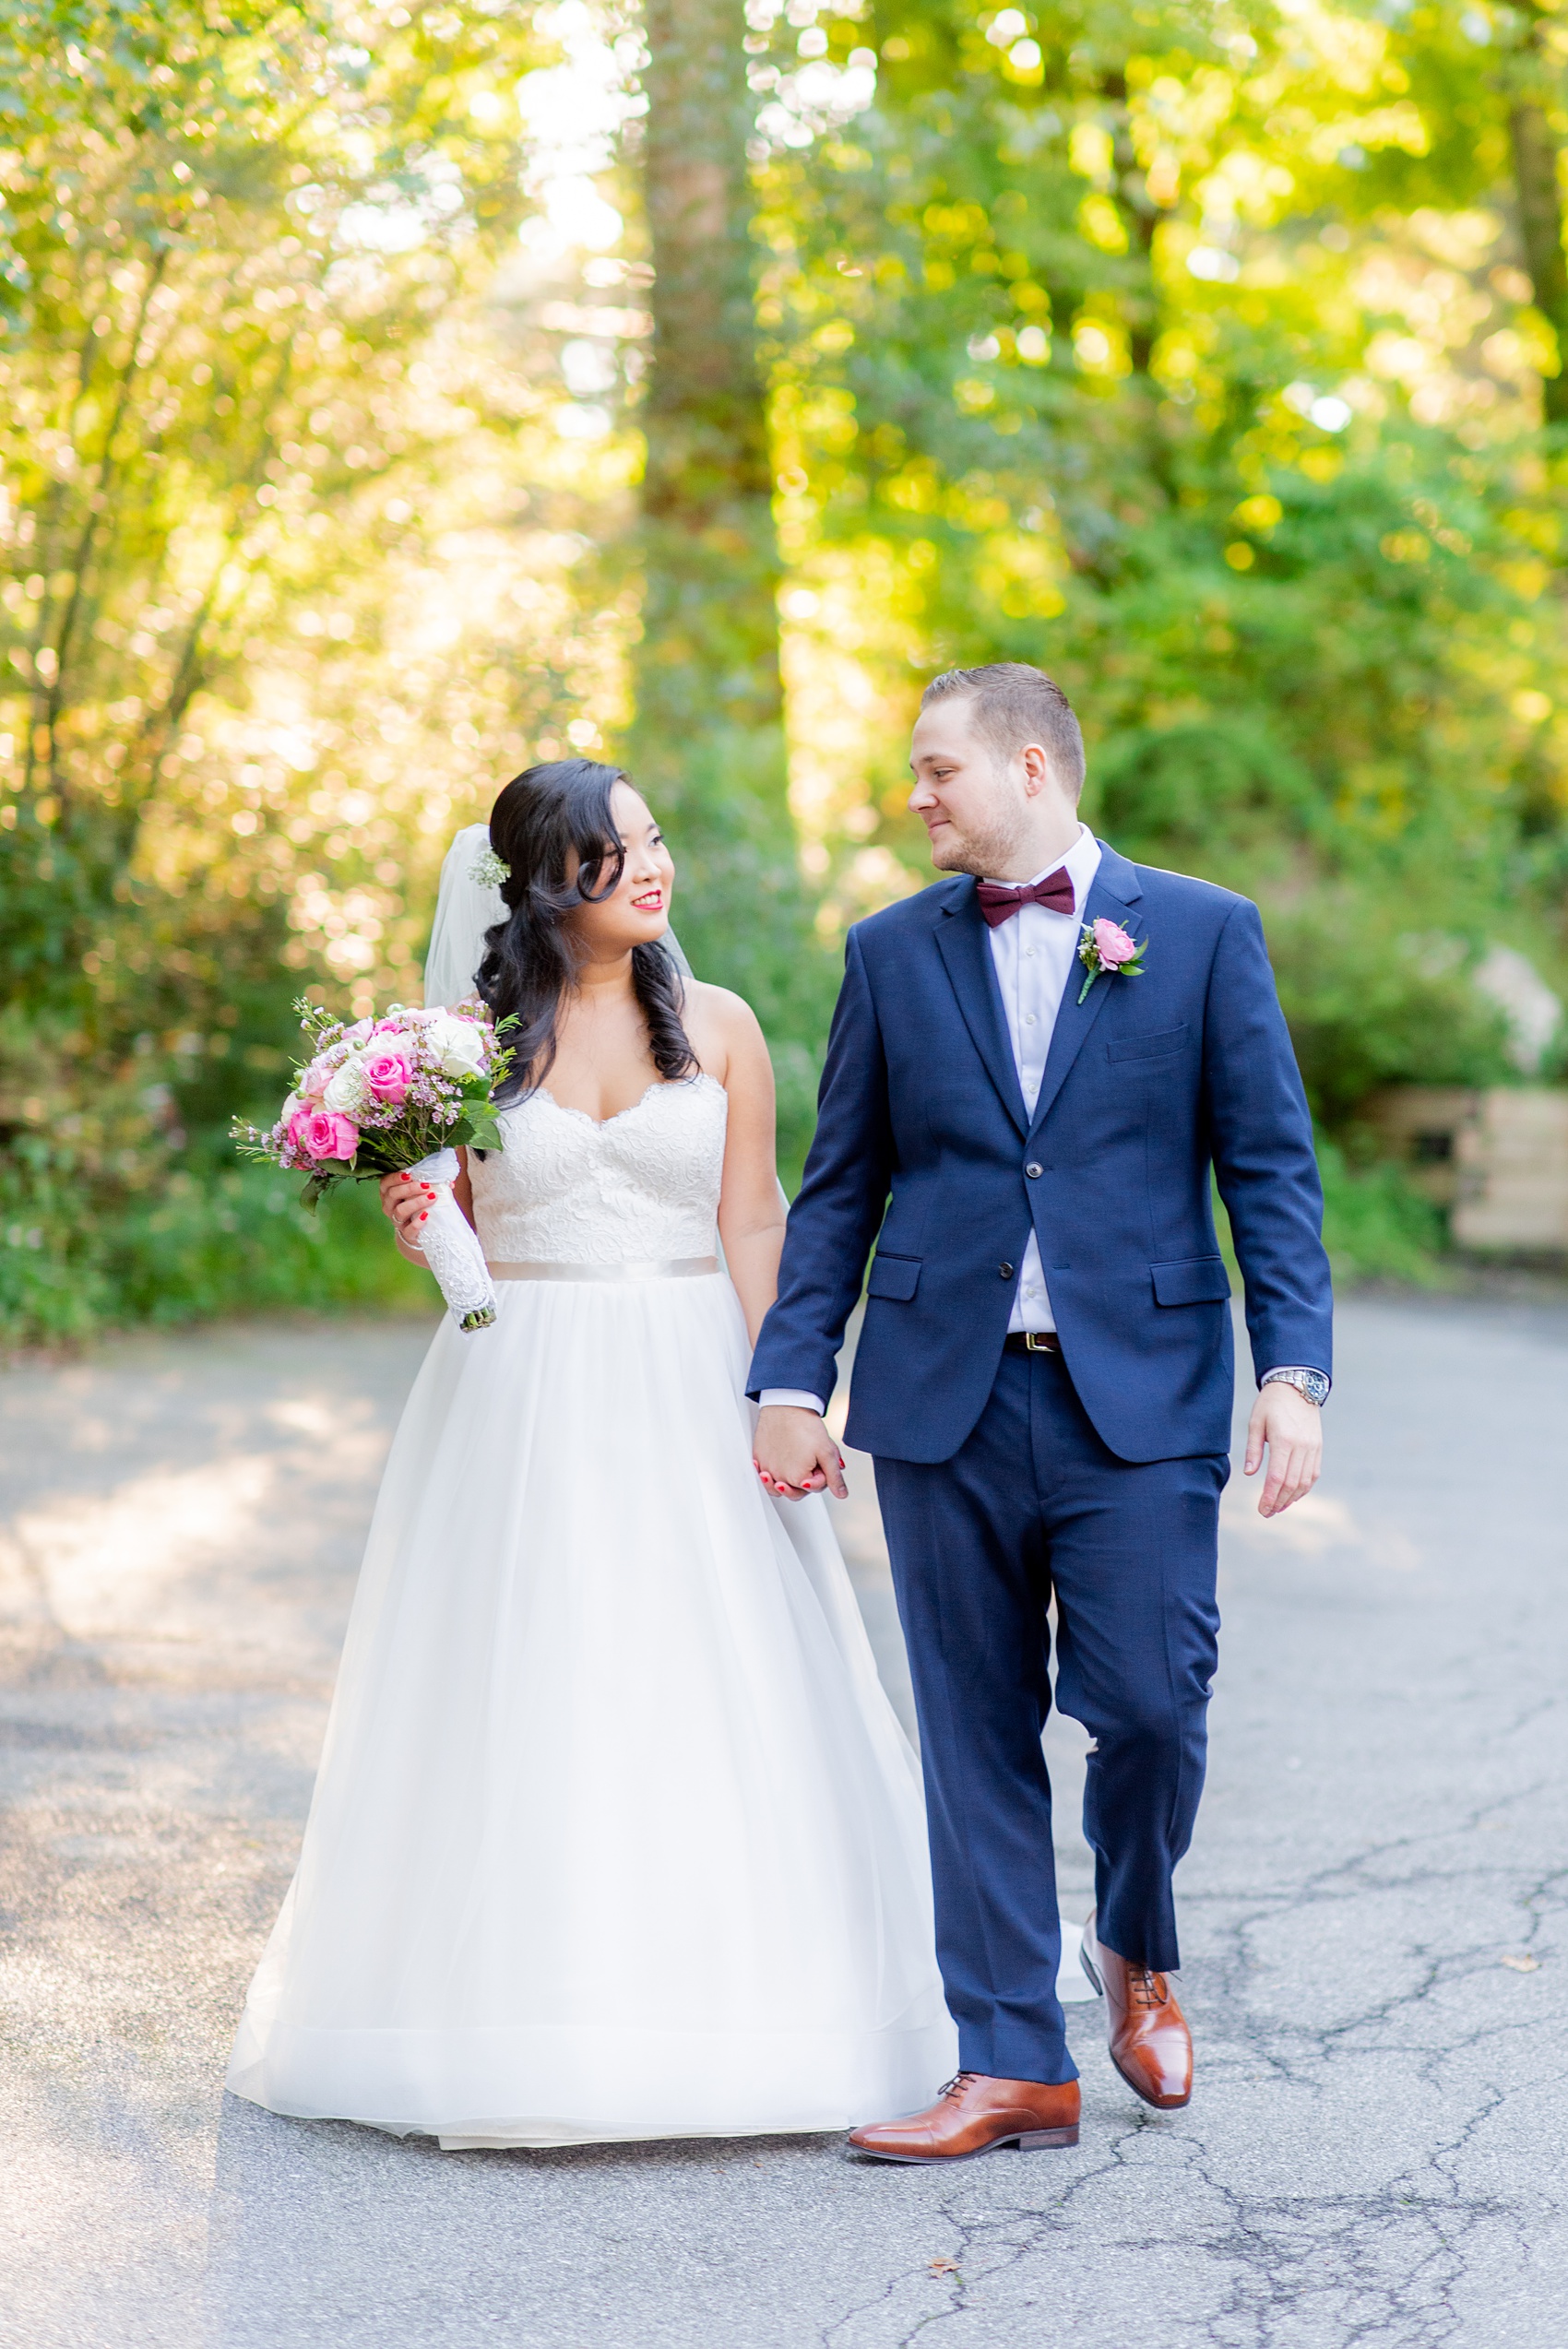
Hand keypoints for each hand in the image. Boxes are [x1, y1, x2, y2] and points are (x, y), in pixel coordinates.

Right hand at [378, 1169, 437, 1244]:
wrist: (418, 1232)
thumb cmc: (419, 1206)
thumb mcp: (421, 1193)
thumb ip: (431, 1184)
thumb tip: (449, 1182)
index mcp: (389, 1193)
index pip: (385, 1183)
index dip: (395, 1178)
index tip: (410, 1175)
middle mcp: (389, 1207)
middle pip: (392, 1195)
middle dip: (409, 1188)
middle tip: (426, 1186)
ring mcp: (397, 1221)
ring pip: (400, 1211)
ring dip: (416, 1203)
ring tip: (432, 1197)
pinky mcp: (406, 1235)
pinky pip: (408, 1230)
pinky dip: (417, 1223)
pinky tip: (426, 1215)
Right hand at [753, 1404, 847, 1501]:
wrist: (786, 1405)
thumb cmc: (804, 1425)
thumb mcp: (826, 1452)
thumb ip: (834, 1476)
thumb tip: (841, 1493)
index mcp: (797, 1479)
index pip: (813, 1488)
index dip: (821, 1475)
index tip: (820, 1461)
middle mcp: (778, 1478)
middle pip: (795, 1490)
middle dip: (806, 1479)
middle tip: (810, 1462)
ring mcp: (766, 1469)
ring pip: (778, 1484)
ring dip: (787, 1480)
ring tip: (793, 1466)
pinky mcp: (758, 1458)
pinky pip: (763, 1473)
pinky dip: (770, 1471)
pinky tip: (777, 1462)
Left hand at [1244, 1382, 1322, 1516]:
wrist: (1297, 1386)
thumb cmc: (1271, 1403)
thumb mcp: (1255, 1422)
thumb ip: (1254, 1449)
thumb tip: (1249, 1473)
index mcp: (1284, 1440)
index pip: (1277, 1478)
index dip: (1269, 1497)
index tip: (1261, 1509)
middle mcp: (1302, 1447)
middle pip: (1292, 1484)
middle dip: (1279, 1502)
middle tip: (1267, 1513)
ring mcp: (1313, 1448)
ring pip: (1305, 1482)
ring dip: (1292, 1498)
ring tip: (1278, 1507)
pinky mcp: (1318, 1448)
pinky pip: (1313, 1474)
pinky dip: (1304, 1488)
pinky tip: (1293, 1495)